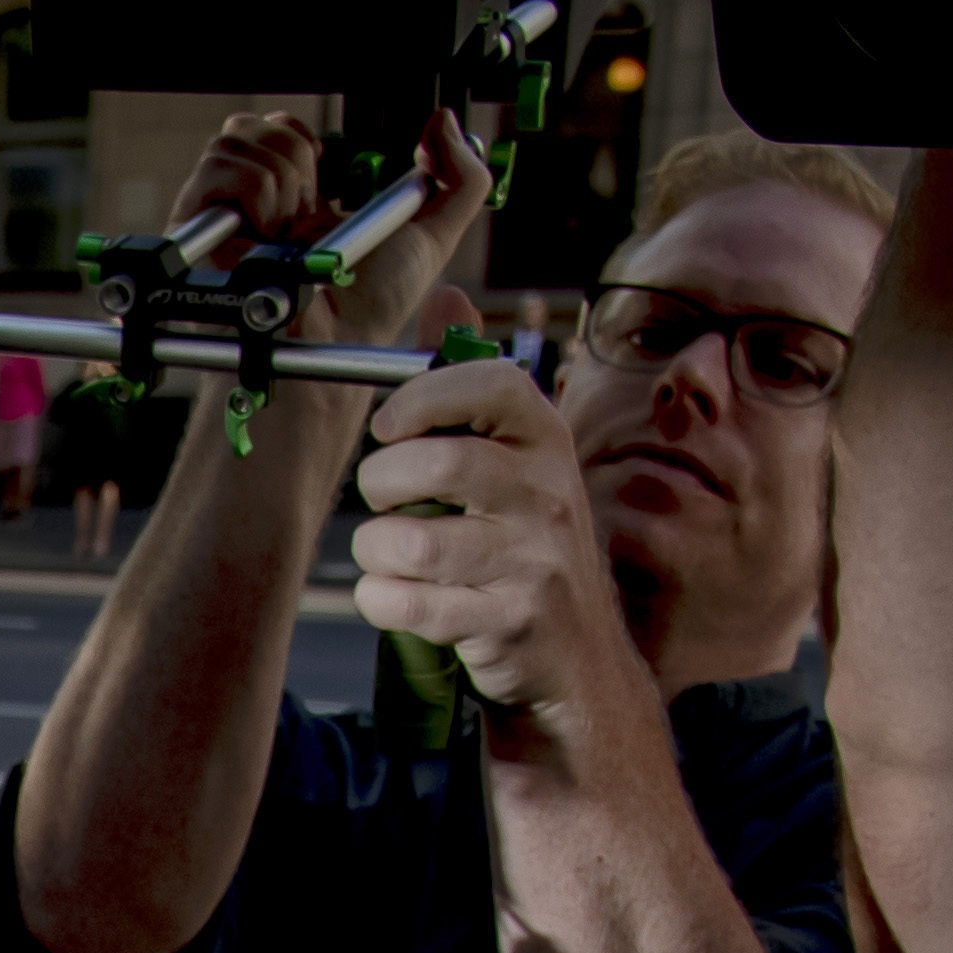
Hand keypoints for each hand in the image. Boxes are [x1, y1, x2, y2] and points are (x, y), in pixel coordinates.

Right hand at [159, 107, 488, 355]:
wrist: (327, 343)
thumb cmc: (370, 307)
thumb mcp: (433, 233)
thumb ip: (460, 176)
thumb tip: (443, 121)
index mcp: (296, 197)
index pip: (282, 130)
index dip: (306, 144)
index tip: (326, 184)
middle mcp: (251, 201)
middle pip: (259, 125)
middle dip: (298, 163)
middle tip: (305, 217)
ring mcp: (219, 210)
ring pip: (240, 138)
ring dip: (281, 183)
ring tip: (285, 230)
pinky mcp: (191, 221)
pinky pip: (222, 165)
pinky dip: (255, 194)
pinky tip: (264, 233)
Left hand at [346, 300, 622, 722]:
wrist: (576, 656)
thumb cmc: (524, 542)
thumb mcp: (513, 455)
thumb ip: (470, 380)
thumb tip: (447, 296)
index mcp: (545, 438)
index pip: (489, 385)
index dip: (419, 400)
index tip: (390, 429)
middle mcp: (547, 494)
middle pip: (438, 466)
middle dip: (381, 483)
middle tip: (383, 499)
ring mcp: (532, 561)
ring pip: (414, 544)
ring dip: (376, 550)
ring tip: (388, 553)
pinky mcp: (508, 622)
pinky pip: (412, 604)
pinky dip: (381, 600)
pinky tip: (392, 595)